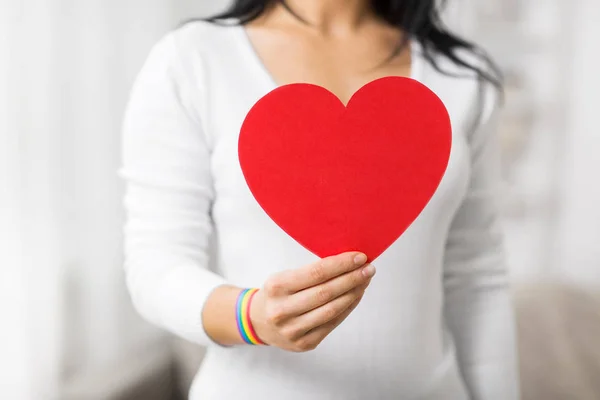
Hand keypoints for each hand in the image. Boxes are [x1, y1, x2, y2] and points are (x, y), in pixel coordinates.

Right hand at [250, 252, 374, 351]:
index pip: (316, 273)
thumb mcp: (284, 277)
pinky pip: (332, 324)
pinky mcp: (304, 343)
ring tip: (365, 281)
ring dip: (353, 293)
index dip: (341, 264)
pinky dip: (347, 308)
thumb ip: (311, 272)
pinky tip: (356, 296)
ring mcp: (293, 330)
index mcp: (276, 287)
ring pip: (331, 310)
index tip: (360, 257)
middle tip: (369, 268)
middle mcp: (282, 310)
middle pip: (326, 292)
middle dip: (352, 278)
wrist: (258, 322)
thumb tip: (348, 262)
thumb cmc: (278, 294)